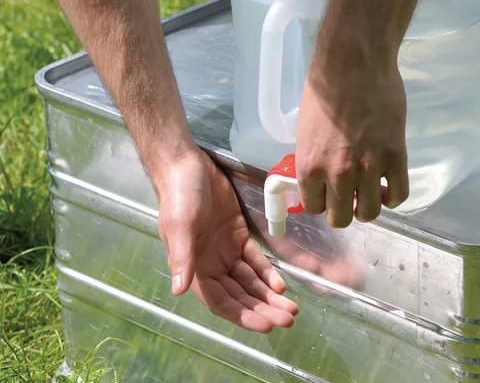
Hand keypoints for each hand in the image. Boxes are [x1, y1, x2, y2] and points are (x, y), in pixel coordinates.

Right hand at [154, 148, 298, 332]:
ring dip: (269, 296)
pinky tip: (282, 285)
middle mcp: (210, 265)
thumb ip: (182, 257)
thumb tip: (178, 289)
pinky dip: (268, 273)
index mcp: (193, 269)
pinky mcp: (238, 236)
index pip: (221, 301)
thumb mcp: (180, 226)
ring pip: (250, 281)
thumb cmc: (179, 196)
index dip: (243, 315)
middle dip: (263, 309)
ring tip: (291, 309)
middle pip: (240, 296)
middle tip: (288, 320)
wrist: (188, 166)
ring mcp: (225, 252)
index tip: (266, 325)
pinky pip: (255, 260)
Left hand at [295, 61, 409, 227]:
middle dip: (345, 210)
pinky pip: (398, 194)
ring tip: (371, 191)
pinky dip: (393, 196)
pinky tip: (388, 185)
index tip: (329, 193)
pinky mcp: (395, 157)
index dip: (323, 202)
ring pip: (370, 212)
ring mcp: (368, 168)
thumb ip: (313, 158)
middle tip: (351, 195)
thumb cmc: (323, 88)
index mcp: (309, 167)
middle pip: (341, 218)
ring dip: (369, 206)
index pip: (315, 207)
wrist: (353, 63)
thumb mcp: (306, 130)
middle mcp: (337, 174)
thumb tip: (320, 176)